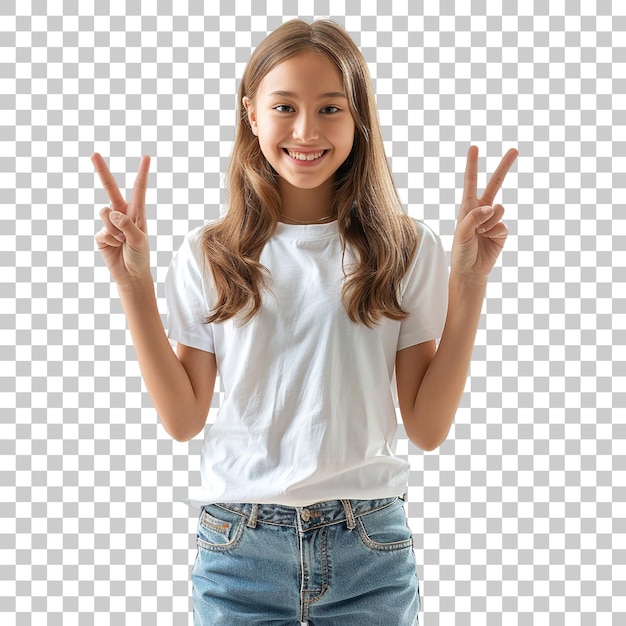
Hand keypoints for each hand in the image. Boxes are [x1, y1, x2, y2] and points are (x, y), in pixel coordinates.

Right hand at [92, 153, 150, 285]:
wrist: (131, 275)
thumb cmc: (140, 257)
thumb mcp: (139, 240)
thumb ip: (127, 225)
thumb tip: (111, 211)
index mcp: (137, 213)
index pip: (138, 189)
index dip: (142, 173)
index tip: (147, 157)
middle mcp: (122, 214)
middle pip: (110, 189)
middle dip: (101, 171)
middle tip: (93, 153)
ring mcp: (110, 224)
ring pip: (105, 214)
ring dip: (115, 230)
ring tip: (122, 242)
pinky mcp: (101, 235)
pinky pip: (102, 231)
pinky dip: (109, 240)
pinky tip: (115, 247)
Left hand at [451, 145, 517, 282]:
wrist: (470, 270)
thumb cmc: (461, 251)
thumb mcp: (461, 232)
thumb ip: (474, 217)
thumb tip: (492, 206)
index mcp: (467, 207)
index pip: (471, 182)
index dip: (472, 165)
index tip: (474, 147)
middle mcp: (481, 210)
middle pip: (495, 184)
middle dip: (504, 167)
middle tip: (515, 149)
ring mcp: (493, 220)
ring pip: (498, 209)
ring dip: (489, 222)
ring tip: (480, 234)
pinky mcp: (502, 231)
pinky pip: (502, 224)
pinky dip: (494, 232)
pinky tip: (487, 240)